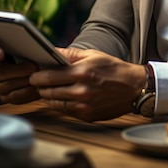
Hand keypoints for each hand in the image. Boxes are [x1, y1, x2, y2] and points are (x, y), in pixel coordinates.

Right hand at [0, 31, 41, 103]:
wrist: (35, 69)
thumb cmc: (26, 48)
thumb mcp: (19, 40)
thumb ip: (14, 34)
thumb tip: (19, 27)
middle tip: (0, 52)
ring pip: (1, 79)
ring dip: (18, 72)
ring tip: (33, 67)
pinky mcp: (5, 96)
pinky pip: (13, 95)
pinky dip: (26, 88)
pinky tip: (36, 83)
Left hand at [29, 47, 146, 121]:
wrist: (134, 88)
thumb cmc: (113, 69)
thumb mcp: (93, 55)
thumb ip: (70, 54)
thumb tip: (51, 51)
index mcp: (82, 72)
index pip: (49, 77)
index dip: (37, 76)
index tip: (34, 75)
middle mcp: (81, 91)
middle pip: (48, 92)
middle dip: (41, 87)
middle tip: (38, 82)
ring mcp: (84, 105)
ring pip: (54, 103)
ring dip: (49, 96)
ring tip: (49, 89)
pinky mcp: (87, 116)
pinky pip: (65, 111)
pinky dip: (61, 104)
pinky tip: (64, 96)